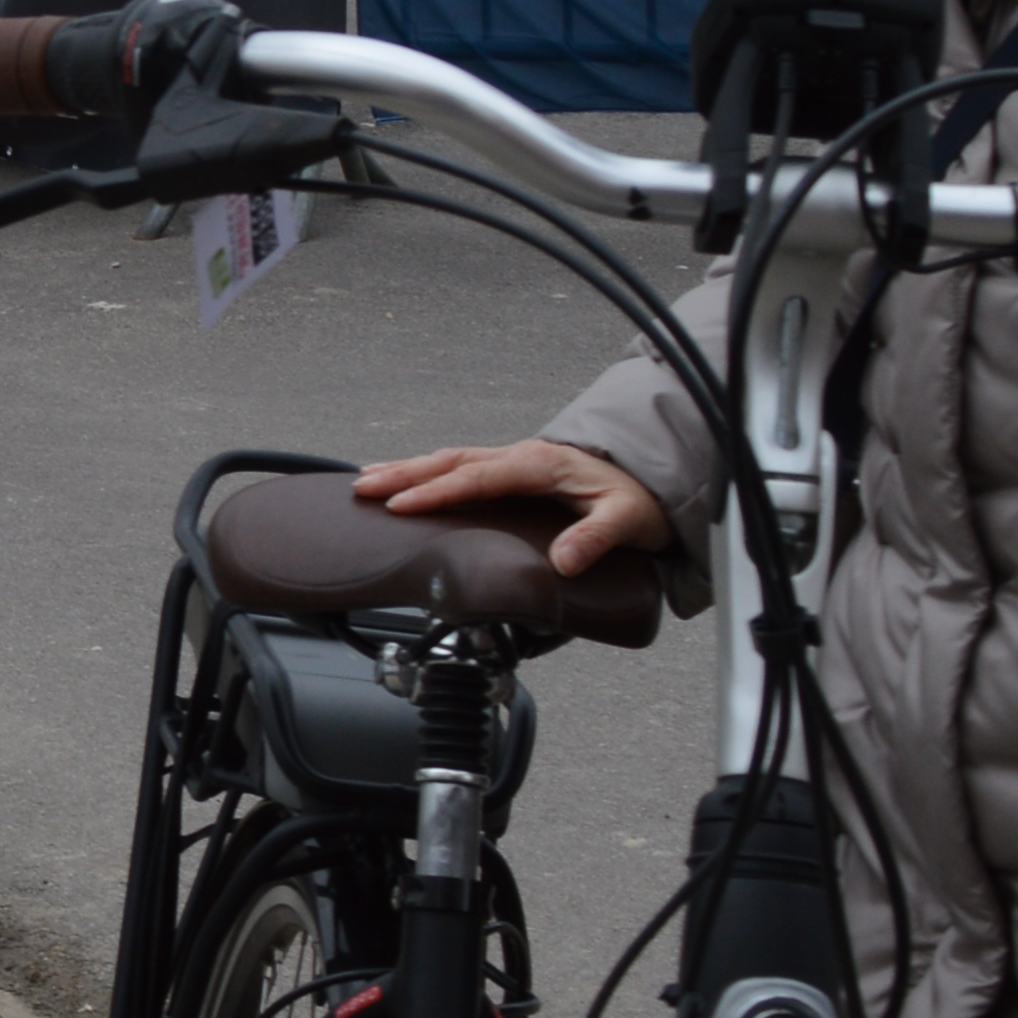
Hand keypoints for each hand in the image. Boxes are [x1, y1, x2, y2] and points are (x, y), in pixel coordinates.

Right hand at [356, 438, 668, 577]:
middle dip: (404, 474)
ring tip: (365, 480)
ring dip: (408, 469)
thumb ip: (595, 538)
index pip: (478, 477)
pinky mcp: (511, 470)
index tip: (402, 505)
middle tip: (363, 488)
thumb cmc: (638, 499)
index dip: (439, 491)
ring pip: (449, 460)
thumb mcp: (628, 520)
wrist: (653, 478)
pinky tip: (405, 479)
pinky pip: (459, 466)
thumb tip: (562, 561)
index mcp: (540, 465)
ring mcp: (513, 461)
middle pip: (451, 462)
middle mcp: (521, 457)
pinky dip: (426, 471)